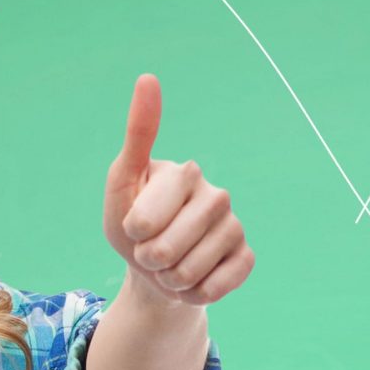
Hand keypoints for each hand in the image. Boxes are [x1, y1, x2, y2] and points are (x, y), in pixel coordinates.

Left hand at [102, 73, 253, 307]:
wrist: (158, 269)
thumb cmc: (134, 222)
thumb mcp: (122, 183)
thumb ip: (137, 134)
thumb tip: (148, 76)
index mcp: (185, 172)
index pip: (143, 221)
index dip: (131, 233)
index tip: (134, 226)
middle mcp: (216, 193)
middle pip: (165, 249)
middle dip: (149, 261)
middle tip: (152, 250)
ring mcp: (234, 225)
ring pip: (189, 272)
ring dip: (170, 279)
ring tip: (170, 264)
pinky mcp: (246, 256)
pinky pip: (214, 287)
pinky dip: (194, 292)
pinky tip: (194, 278)